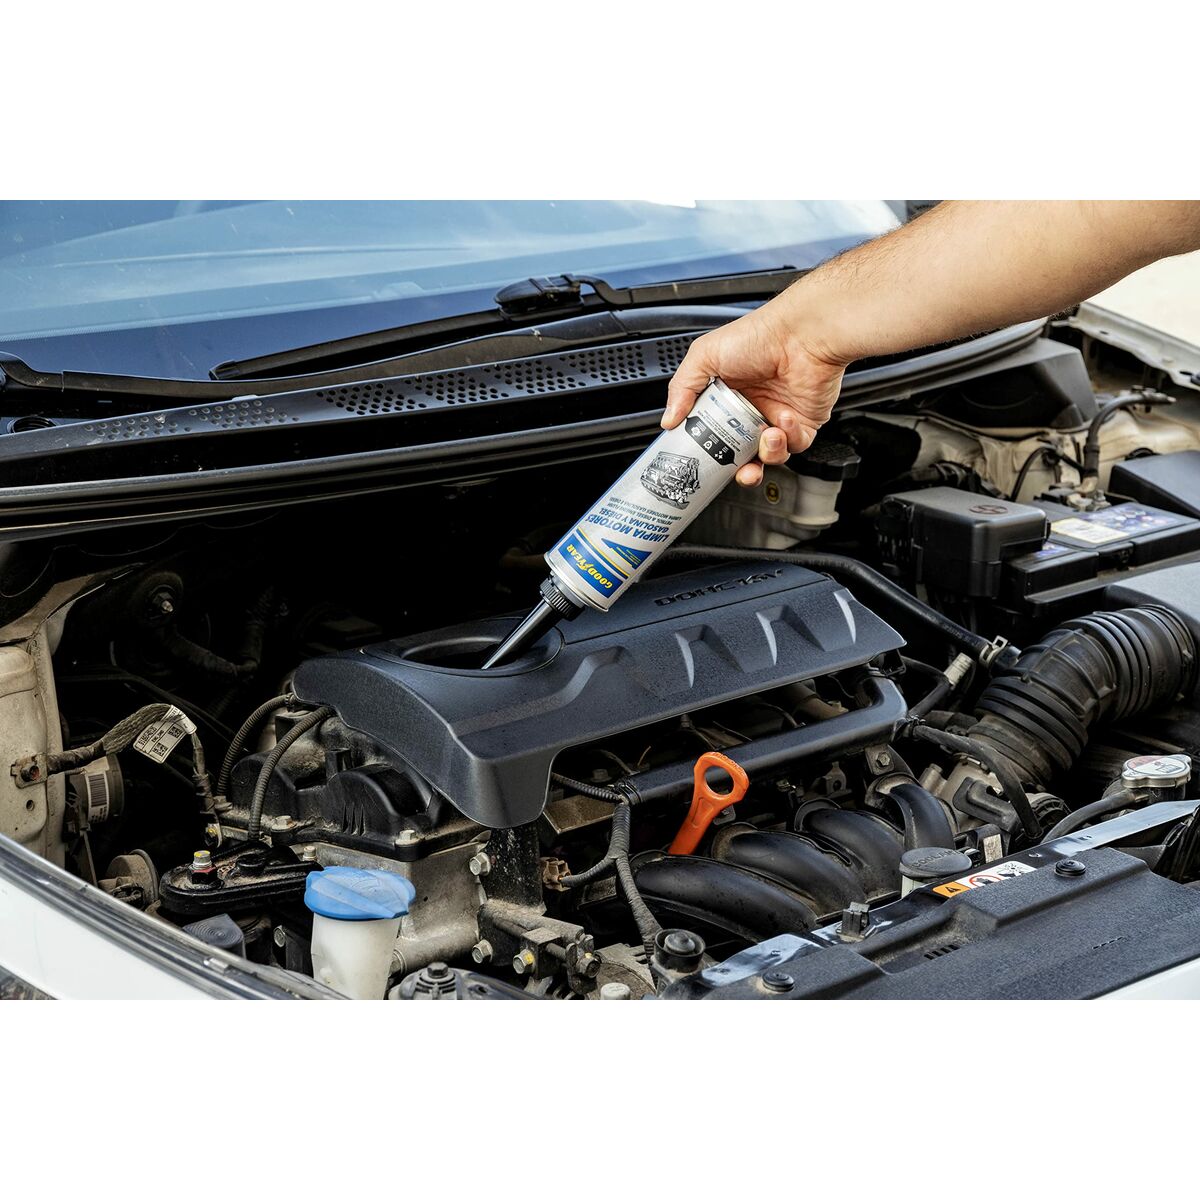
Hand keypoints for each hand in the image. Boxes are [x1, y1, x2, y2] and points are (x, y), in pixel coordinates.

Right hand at [662, 307, 846, 486]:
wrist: (802, 335)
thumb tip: (669, 419)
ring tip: (766, 436)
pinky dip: (789, 438)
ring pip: (768, 455)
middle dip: (738, 468)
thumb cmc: (760, 335)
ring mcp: (777, 417)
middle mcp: (752, 408)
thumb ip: (681, 388)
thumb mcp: (704, 355)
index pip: (712, 433)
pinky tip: (784, 419)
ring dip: (766, 453)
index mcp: (727, 396)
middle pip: (740, 453)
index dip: (708, 449)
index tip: (704, 458)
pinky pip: (795, 446)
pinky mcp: (803, 423)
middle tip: (736, 468)